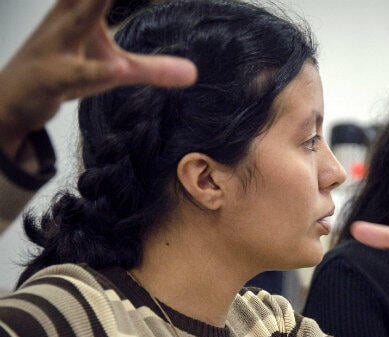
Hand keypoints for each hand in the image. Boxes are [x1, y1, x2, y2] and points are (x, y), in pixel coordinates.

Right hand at [0, 0, 197, 157]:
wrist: (12, 100)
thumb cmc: (62, 71)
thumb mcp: (114, 69)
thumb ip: (154, 68)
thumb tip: (193, 73)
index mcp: (80, 6)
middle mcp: (68, 18)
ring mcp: (58, 47)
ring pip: (80, 20)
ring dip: (97, 5)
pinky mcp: (54, 78)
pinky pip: (76, 74)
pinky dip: (97, 71)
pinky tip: (117, 69)